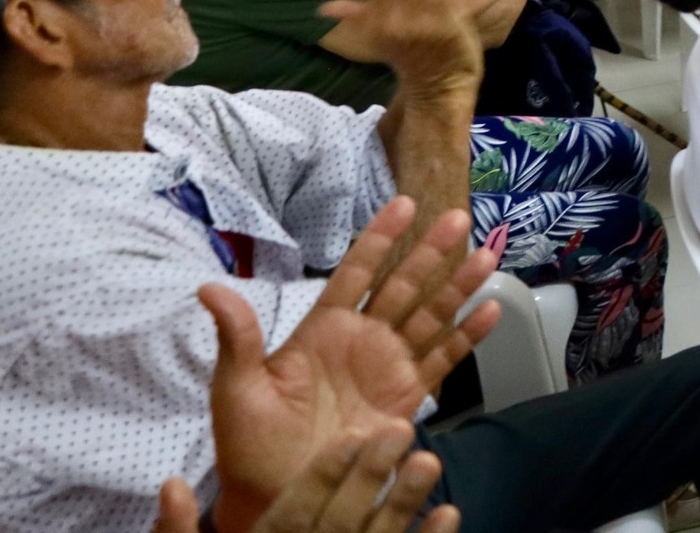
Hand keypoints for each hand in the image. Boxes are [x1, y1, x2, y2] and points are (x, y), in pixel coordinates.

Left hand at [183, 196, 497, 532]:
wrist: (278, 495)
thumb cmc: (250, 443)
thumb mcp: (237, 388)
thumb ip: (238, 337)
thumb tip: (209, 288)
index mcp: (322, 330)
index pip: (355, 273)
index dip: (379, 239)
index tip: (403, 204)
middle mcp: (361, 340)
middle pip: (403, 285)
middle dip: (430, 251)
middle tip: (457, 219)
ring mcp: (388, 366)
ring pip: (430, 315)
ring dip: (458, 285)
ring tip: (485, 256)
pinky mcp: (407, 396)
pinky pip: (443, 359)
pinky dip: (467, 336)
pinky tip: (490, 311)